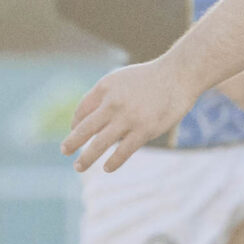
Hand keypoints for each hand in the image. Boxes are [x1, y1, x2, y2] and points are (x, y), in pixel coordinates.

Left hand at [61, 58, 200, 172]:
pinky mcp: (145, 130)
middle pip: (85, 128)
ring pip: (100, 143)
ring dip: (86, 157)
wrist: (179, 74)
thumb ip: (103, 96)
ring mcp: (128, 118)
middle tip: (64, 151)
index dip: (76, 123)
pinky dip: (113, 162)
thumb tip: (86, 118)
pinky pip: (123, 151)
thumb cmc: (149, 78)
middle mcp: (112, 103)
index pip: (82, 110)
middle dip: (72, 142)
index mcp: (105, 88)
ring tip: (78, 166)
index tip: (75, 132)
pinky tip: (106, 168)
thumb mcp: (120, 79)